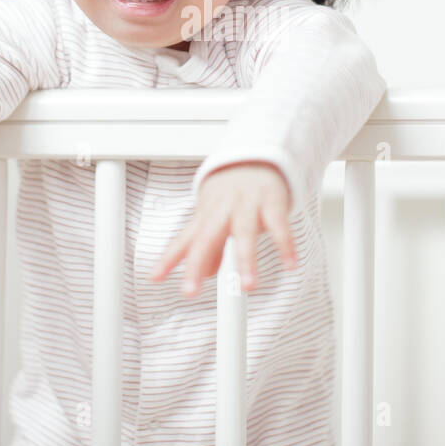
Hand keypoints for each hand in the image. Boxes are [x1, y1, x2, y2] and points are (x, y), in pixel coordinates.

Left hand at [149, 162, 296, 296]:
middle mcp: (223, 210)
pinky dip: (285, 246)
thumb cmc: (233, 190)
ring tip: (248, 285)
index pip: (184, 239)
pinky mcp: (272, 201)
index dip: (168, 259)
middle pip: (206, 237)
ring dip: (246, 260)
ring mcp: (247, 204)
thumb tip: (206, 273)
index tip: (154, 277)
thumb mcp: (217, 216)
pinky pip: (279, 225)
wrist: (257, 155)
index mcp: (206, 214)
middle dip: (196, 264)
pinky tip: (290, 264)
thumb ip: (212, 246)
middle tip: (189, 290)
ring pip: (244, 232)